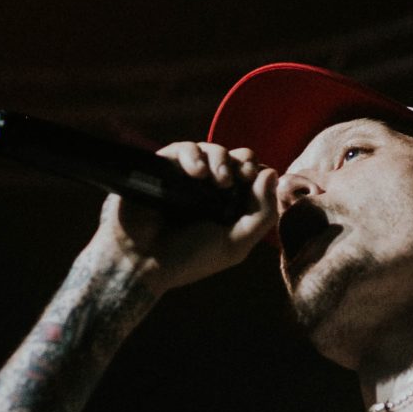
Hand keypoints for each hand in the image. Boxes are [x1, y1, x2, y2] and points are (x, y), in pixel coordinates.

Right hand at [93, 141, 278, 293]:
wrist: (141, 263)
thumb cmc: (188, 258)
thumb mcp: (235, 244)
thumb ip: (262, 213)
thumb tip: (272, 172)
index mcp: (227, 205)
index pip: (250, 176)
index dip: (256, 172)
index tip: (254, 181)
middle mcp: (207, 189)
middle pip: (234, 157)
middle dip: (242, 161)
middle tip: (240, 176)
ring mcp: (183, 177)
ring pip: (210, 149)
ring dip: (220, 158)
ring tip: (218, 180)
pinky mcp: (161, 168)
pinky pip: (181, 149)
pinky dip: (192, 155)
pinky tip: (195, 172)